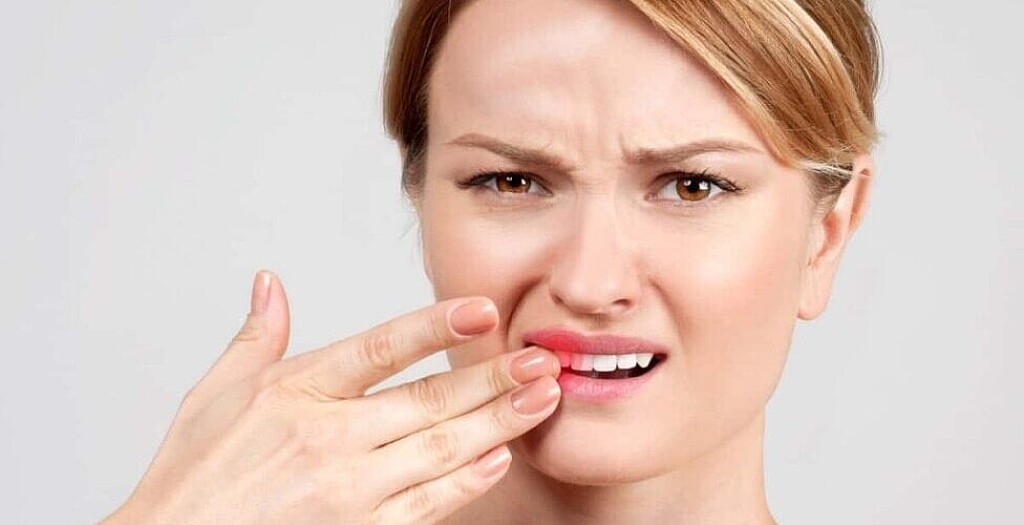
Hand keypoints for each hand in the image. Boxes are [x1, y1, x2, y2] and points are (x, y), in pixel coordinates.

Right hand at [102, 271, 560, 524]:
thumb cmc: (192, 478)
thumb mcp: (210, 396)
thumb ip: (255, 338)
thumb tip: (269, 283)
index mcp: (295, 392)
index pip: (380, 349)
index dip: (435, 328)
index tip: (483, 310)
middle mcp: (327, 438)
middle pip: (428, 400)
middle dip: (492, 377)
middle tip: (541, 357)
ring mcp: (347, 491)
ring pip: (440, 450)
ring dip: (498, 422)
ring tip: (542, 398)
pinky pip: (426, 505)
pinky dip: (467, 482)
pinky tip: (499, 458)